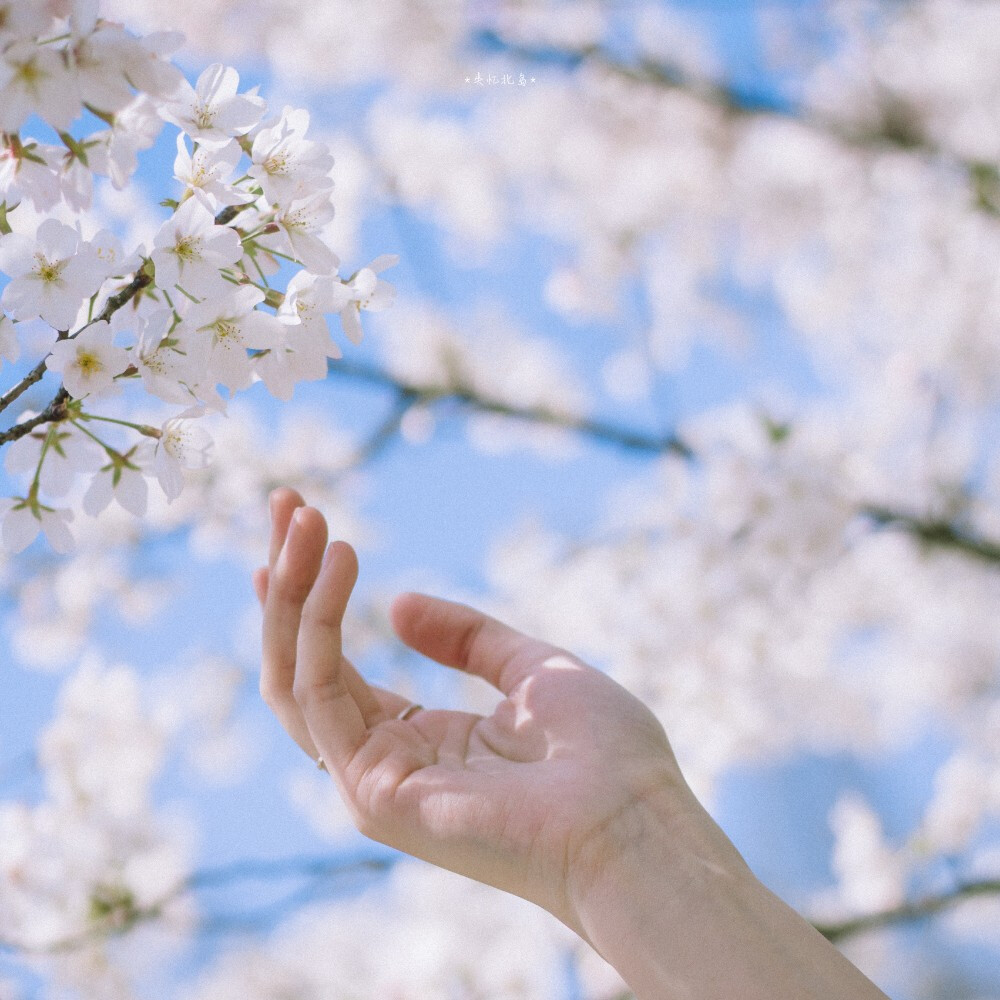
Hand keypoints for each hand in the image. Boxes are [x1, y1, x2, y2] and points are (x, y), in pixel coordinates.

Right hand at [254, 487, 702, 935]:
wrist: (635, 822)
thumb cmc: (601, 755)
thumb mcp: (531, 669)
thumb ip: (467, 639)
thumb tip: (397, 603)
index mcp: (419, 742)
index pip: (334, 668)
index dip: (311, 599)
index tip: (302, 532)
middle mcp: (382, 763)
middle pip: (301, 663)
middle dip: (287, 580)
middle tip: (285, 499)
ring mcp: (370, 783)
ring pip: (294, 674)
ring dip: (291, 588)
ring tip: (302, 513)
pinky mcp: (371, 791)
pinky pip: (322, 690)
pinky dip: (320, 619)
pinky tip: (339, 558)